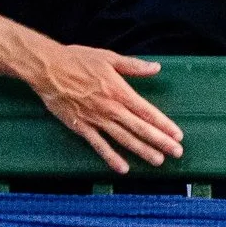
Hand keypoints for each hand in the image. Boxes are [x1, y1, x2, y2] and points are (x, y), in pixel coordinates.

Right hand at [25, 42, 182, 173]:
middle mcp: (110, 108)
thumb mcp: (109, 58)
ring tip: (158, 161)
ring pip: (123, 139)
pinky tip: (123, 168)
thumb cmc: (78, 60)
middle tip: (177, 153)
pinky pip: (98, 145)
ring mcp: (95, 119)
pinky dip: (111, 157)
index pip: (147, 112)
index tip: (178, 135)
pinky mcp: (79, 127)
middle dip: (160, 141)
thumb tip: (157, 68)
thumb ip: (134, 66)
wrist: (47, 69)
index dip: (163, 124)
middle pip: (139, 128)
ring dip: (141, 151)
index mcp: (120, 91)